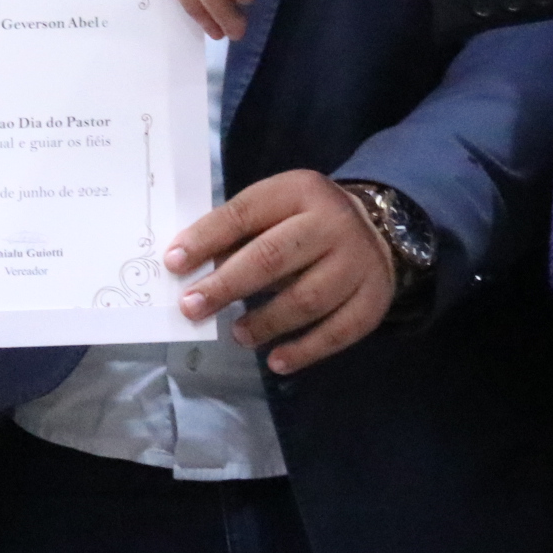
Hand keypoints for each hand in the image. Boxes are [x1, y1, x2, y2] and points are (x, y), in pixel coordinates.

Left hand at [164, 170, 397, 374]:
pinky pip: (338, 331)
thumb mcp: (275, 209)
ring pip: (306, 299)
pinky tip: (276, 362)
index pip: (245, 213)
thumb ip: (238, 234)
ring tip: (237, 334)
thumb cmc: (305, 221)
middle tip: (191, 308)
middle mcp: (332, 223)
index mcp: (299, 191)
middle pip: (274, 257)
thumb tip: (189, 269)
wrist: (380, 226)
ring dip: (265, 322)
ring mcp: (358, 262)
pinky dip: (305, 350)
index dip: (206, 238)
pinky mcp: (373, 299)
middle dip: (226, 285)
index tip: (173, 263)